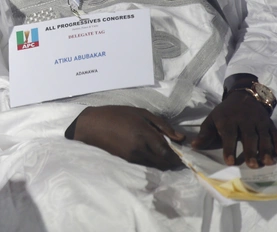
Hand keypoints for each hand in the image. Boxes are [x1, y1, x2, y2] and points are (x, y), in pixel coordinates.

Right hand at [70, 105, 185, 169]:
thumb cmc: (117, 114)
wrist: (92, 125)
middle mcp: (140, 149)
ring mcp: (133, 157)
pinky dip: (152, 160)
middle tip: (175, 152)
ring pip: (156, 164)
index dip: (178, 156)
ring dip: (162, 160)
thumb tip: (181, 138)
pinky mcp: (128, 161)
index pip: (168, 152)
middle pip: (164, 162)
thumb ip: (162, 125)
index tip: (183, 153)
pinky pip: (146, 163)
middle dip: (172, 160)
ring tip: (162, 150)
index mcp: (145, 135)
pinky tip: (149, 150)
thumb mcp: (141, 113)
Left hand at [191, 90, 276, 167]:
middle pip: (249, 136)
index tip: (229, 162)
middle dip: (250, 151)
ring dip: (266, 149)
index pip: (229, 134)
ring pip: (263, 136)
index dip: (229, 148)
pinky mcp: (269, 123)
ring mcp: (259, 121)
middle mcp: (245, 120)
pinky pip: (275, 132)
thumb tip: (194, 146)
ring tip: (267, 162)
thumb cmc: (225, 113)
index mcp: (228, 119)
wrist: (243, 96)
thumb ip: (205, 134)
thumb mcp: (212, 119)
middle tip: (252, 165)